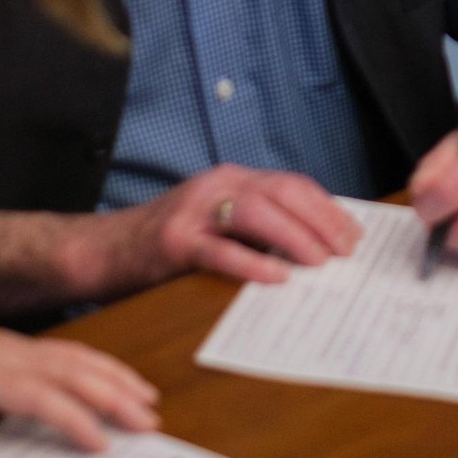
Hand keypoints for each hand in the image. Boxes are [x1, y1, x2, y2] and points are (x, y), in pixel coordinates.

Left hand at [0, 289, 159, 457]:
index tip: (102, 445)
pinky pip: (69, 351)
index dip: (74, 420)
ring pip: (78, 356)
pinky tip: (113, 376)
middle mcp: (8, 354)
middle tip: (151, 423)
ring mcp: (16, 346)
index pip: (40, 396)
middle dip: (116, 396)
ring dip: (116, 376)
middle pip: (74, 372)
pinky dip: (100, 363)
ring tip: (148, 398)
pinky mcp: (16, 345)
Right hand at [76, 165, 360, 297]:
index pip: (291, 184)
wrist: (104, 250)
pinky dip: (252, 263)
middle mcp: (216, 186)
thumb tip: (316, 245)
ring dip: (295, 237)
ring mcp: (194, 211)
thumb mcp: (218, 221)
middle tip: (346, 251)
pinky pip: (221, 251)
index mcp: (232, 179)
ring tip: (321, 262)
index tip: (353, 233)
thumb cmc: (169, 242)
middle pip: (282, 193)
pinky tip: (277, 277)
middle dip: (321, 221)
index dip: (327, 207)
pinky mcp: (175, 242)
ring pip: (256, 214)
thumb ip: (258, 225)